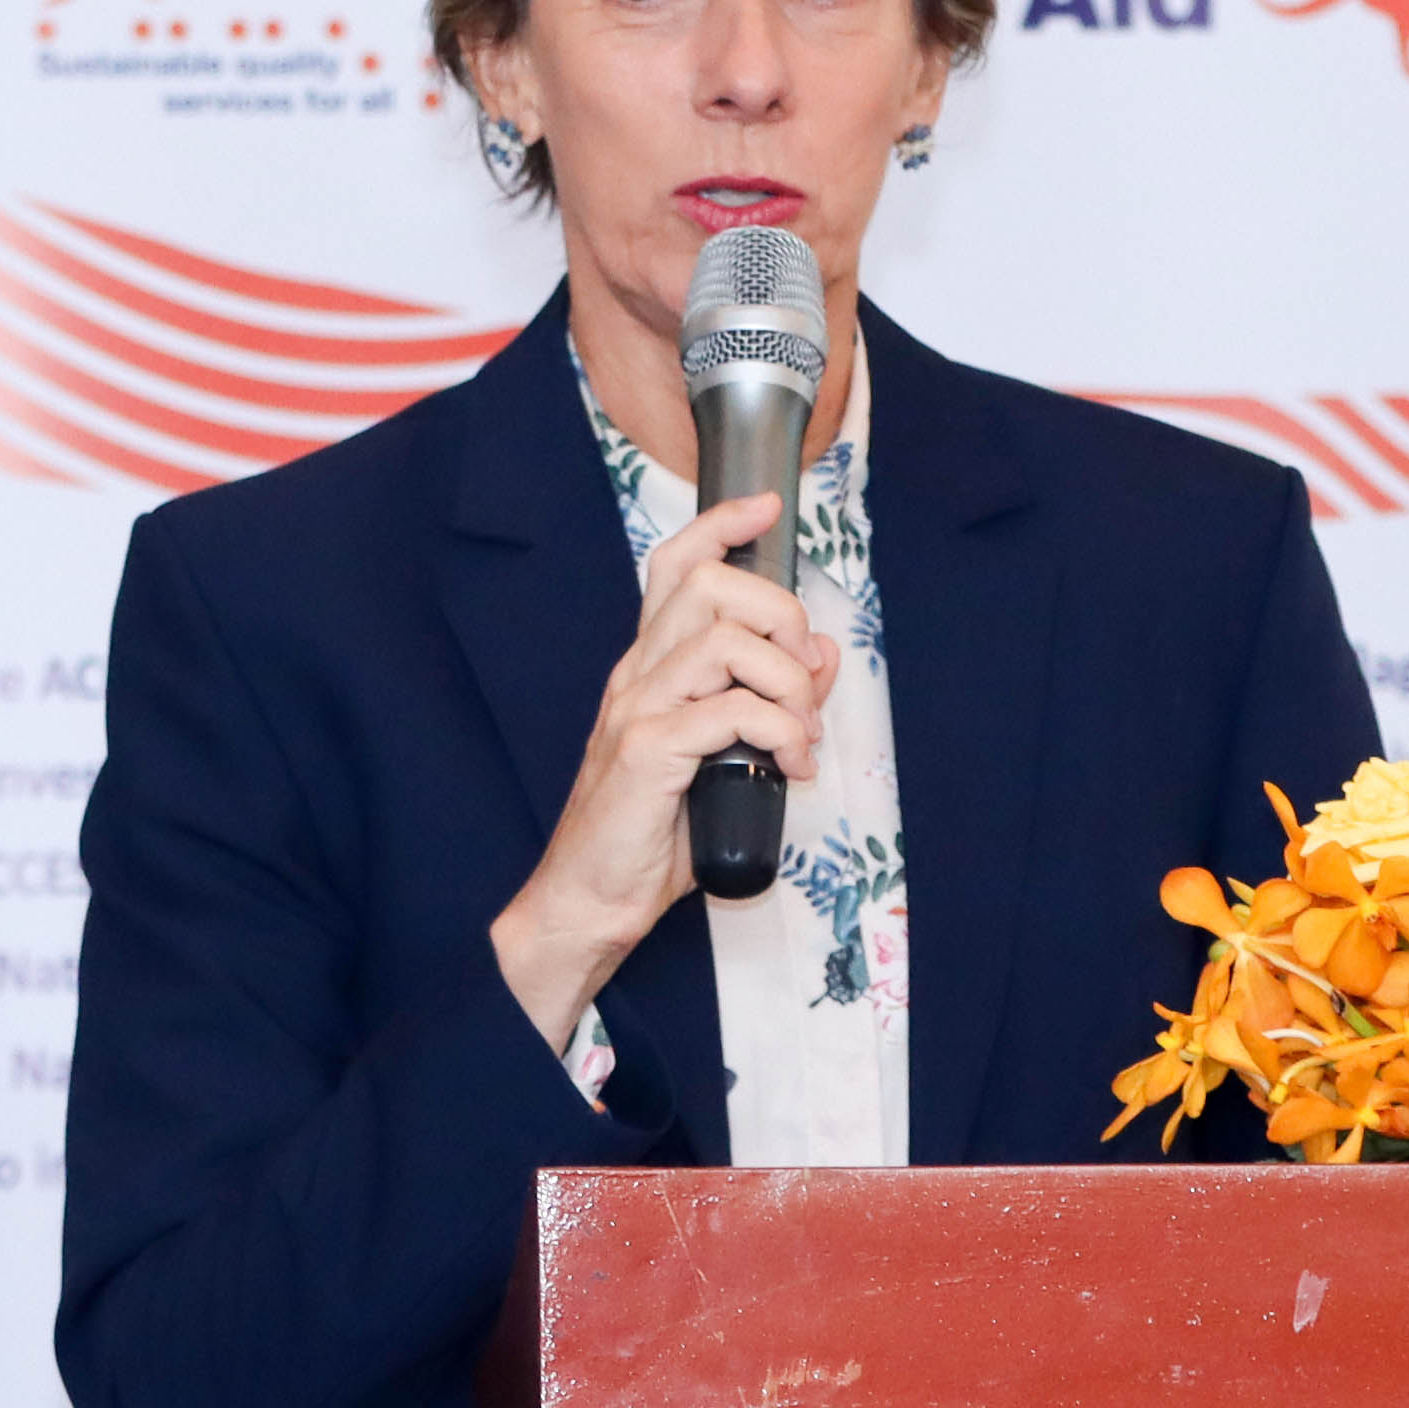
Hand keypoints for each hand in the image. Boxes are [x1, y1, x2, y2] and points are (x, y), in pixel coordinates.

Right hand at [495, 496, 834, 1041]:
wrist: (588, 900)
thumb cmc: (649, 836)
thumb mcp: (723, 759)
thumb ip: (770, 701)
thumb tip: (820, 652)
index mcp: (648, 669)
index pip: (675, 567)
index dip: (721, 525)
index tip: (765, 507)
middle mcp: (638, 675)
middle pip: (713, 586)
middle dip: (781, 616)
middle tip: (803, 678)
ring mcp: (638, 709)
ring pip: (725, 639)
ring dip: (788, 680)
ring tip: (801, 731)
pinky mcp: (647, 752)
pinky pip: (732, 712)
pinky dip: (780, 732)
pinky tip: (790, 766)